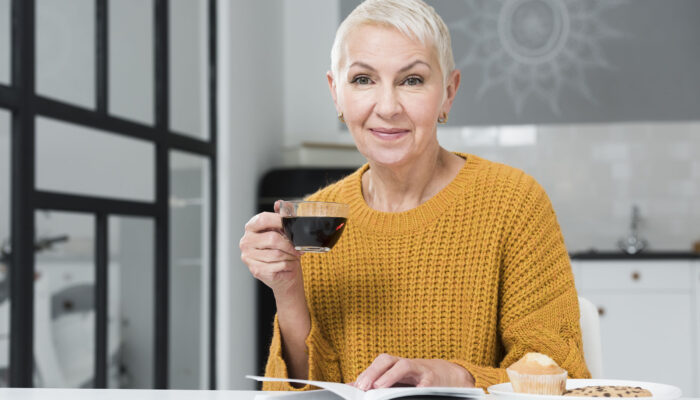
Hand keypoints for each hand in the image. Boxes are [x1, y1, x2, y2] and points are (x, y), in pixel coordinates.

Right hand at [239, 200, 303, 297]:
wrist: (284, 273)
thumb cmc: (283, 250)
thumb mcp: (282, 231)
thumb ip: (280, 216)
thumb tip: (278, 203)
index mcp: (250, 228)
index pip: (263, 219)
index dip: (279, 220)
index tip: (291, 224)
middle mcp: (246, 242)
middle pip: (272, 239)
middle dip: (289, 244)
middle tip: (298, 247)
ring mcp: (249, 257)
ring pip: (277, 254)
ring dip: (290, 256)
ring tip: (293, 256)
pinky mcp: (256, 270)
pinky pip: (279, 265)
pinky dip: (289, 265)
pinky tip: (289, 265)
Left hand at [354, 354, 474, 390]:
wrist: (447, 375)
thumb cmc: (416, 378)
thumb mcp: (397, 378)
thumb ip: (377, 381)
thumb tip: (352, 386)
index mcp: (396, 364)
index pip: (379, 362)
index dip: (368, 371)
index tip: (356, 385)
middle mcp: (406, 364)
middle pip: (387, 360)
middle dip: (374, 371)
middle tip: (363, 386)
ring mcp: (420, 370)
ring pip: (404, 365)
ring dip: (390, 375)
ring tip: (379, 386)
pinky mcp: (433, 380)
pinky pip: (424, 382)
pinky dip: (417, 386)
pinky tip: (411, 391)